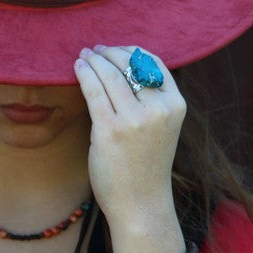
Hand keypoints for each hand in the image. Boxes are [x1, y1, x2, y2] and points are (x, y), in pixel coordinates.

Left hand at [74, 45, 185, 225]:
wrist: (141, 203)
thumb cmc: (146, 164)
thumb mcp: (160, 126)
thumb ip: (149, 98)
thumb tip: (121, 66)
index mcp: (175, 104)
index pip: (154, 63)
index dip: (130, 50)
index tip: (114, 48)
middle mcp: (158, 109)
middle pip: (129, 65)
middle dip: (108, 52)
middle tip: (94, 50)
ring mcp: (134, 119)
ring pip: (109, 75)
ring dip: (94, 60)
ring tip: (84, 55)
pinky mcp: (109, 129)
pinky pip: (93, 91)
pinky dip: (84, 74)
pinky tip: (78, 67)